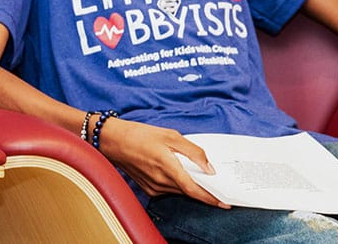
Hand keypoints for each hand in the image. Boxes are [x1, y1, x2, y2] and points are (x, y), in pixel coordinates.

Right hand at [98, 117, 229, 207]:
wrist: (112, 140)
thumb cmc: (139, 134)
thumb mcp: (170, 135)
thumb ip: (193, 151)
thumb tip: (209, 168)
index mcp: (166, 165)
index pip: (193, 189)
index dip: (211, 198)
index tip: (224, 202)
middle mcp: (160, 180)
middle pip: (189, 192)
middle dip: (204, 191)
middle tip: (217, 186)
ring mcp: (153, 186)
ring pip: (180, 192)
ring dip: (190, 187)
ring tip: (197, 176)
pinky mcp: (148, 189)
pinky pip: (169, 191)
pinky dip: (178, 185)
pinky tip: (178, 174)